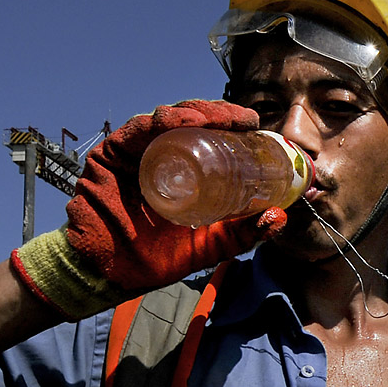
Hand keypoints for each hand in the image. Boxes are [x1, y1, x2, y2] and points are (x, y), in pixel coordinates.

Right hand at [66, 99, 286, 289]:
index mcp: (183, 172)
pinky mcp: (112, 154)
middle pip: (191, 123)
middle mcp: (160, 157)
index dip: (231, 127)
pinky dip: (159, 121)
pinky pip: (136, 130)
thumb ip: (240, 235)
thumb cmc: (153, 259)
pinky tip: (182, 120)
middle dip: (219, 114)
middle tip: (242, 120)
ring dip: (195, 112)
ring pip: (168, 119)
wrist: (107, 274)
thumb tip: (279, 218)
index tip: (254, 126)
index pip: (209, 138)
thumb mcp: (207, 246)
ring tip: (219, 118)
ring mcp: (136, 154)